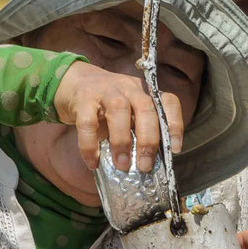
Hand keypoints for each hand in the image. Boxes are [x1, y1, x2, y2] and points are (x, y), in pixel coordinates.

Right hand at [52, 61, 185, 173]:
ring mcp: (106, 91)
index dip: (175, 125)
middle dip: (148, 139)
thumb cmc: (106, 106)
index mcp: (145, 93)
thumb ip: (137, 131)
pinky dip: (90, 146)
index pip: (168, 102)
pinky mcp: (83, 99)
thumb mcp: (128, 113)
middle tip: (145, 165)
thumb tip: (146, 163)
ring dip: (122, 141)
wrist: (72, 82)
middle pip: (145, 108)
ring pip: (119, 110)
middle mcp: (129, 88)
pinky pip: (88, 123)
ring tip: (122, 165)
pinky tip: (92, 163)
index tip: (174, 150)